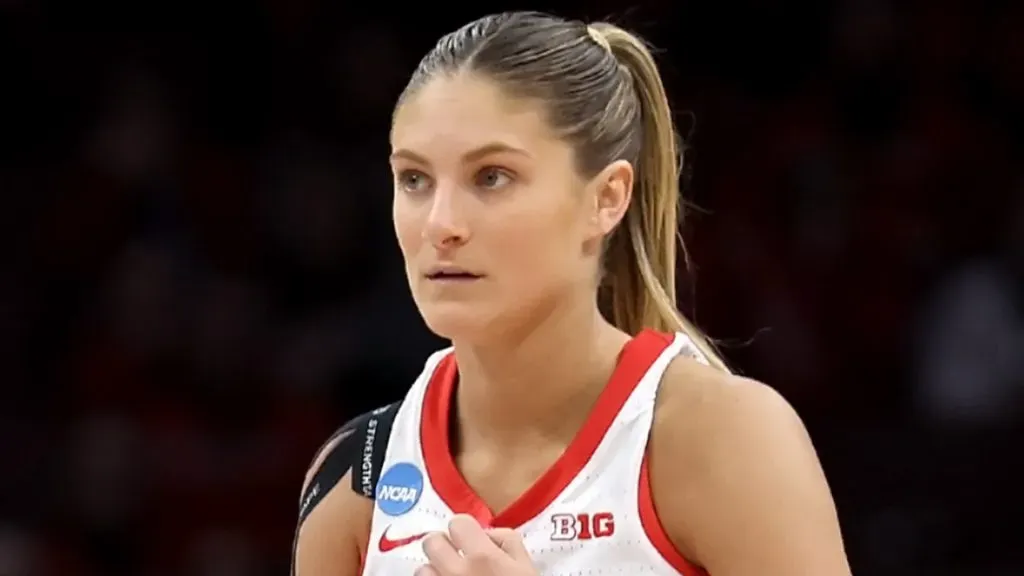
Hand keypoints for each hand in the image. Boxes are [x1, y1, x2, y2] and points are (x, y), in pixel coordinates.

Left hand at [416, 514, 536, 575]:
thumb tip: (487, 533)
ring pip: (422, 570)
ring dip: (434, 571)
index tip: (470, 538)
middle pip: (431, 542)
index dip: (464, 530)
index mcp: (483, 557)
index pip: (456, 523)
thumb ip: (507, 541)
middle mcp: (457, 573)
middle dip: (443, 546)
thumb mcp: (527, 567)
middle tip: (456, 556)